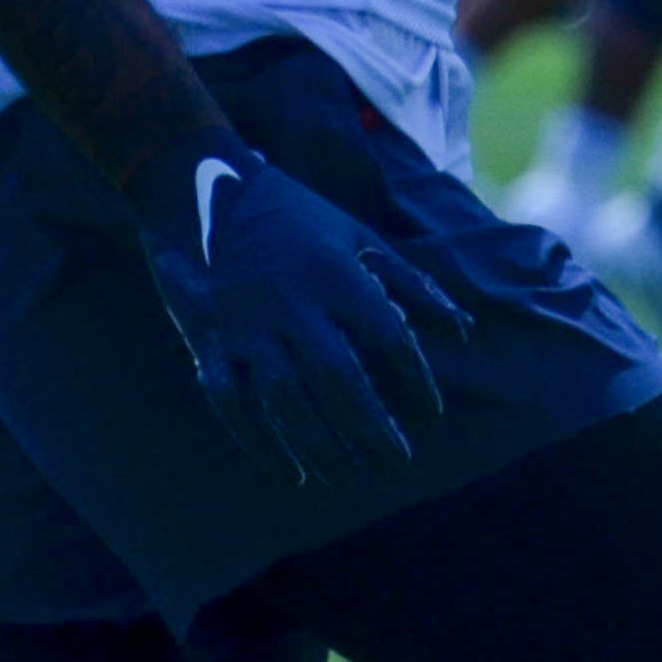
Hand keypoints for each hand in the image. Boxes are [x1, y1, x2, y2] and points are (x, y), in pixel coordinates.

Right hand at [132, 137, 466, 487]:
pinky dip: (258, 445)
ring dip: (319, 445)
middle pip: (340, 379)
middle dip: (371, 428)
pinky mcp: (208, 340)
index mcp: (337, 273)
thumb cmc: (294, 217)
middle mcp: (293, 303)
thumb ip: (411, 285)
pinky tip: (288, 476)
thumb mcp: (358, 236)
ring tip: (346, 473)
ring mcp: (247, 326)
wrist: (199, 185)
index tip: (431, 416)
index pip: (389, 339)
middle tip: (395, 461)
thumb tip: (463, 330)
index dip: (415, 382)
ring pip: (286, 400)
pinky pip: (230, 403)